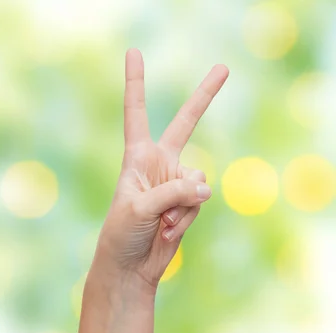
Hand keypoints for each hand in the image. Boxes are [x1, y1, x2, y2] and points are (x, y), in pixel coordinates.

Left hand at [97, 48, 228, 286]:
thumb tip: (204, 185)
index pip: (136, 112)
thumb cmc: (122, 233)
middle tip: (223, 68)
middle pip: (186, 124)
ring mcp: (175, 182)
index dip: (136, 83)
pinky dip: (187, 218)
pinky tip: (168, 230)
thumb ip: (174, 192)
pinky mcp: (187, 202)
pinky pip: (201, 200)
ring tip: (161, 222)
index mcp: (136, 156)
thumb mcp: (140, 208)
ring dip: (183, 205)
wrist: (129, 266)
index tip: (134, 54)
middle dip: (204, 96)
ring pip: (198, 180)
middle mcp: (158, 163)